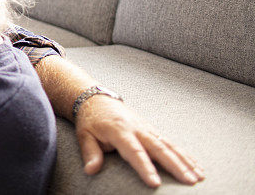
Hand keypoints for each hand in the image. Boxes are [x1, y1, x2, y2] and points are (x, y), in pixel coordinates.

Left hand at [76, 95, 204, 186]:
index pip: (134, 151)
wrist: (97, 99)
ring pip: (169, 146)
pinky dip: (185, 155)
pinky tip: (197, 166)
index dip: (145, 167)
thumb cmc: (90, 120)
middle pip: (159, 148)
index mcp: (119, 131)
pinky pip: (171, 143)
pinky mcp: (152, 130)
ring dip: (186, 161)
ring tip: (199, 176)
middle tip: (190, 181)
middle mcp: (137, 129)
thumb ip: (90, 153)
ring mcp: (147, 128)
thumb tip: (90, 170)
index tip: (155, 183)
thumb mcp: (84, 135)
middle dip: (176, 166)